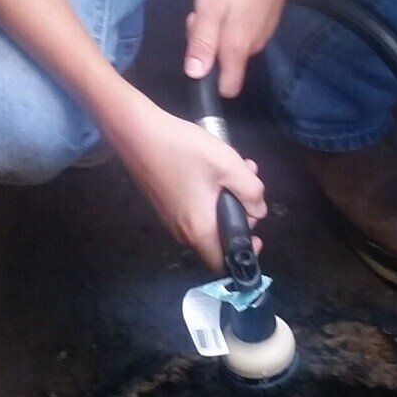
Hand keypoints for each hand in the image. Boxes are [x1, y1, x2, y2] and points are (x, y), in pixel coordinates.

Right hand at [111, 98, 266, 272]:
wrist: (138, 132)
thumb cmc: (185, 150)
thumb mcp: (229, 165)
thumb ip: (252, 192)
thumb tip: (258, 211)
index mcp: (199, 230)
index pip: (222, 264)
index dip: (242, 253)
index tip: (255, 232)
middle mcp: (182, 231)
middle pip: (219, 237)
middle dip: (240, 212)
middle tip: (248, 181)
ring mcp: (170, 218)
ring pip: (208, 219)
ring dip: (227, 198)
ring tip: (236, 167)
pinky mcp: (164, 204)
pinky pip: (194, 209)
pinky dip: (210, 194)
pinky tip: (214, 167)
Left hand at [185, 0, 302, 101]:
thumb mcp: (210, 5)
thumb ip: (202, 42)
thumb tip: (195, 75)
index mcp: (237, 48)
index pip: (227, 88)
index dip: (209, 79)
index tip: (198, 53)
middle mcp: (254, 47)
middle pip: (225, 62)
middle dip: (208, 43)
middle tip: (202, 11)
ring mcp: (264, 32)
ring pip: (232, 44)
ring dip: (218, 28)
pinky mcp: (268, 18)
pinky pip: (242, 30)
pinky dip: (231, 18)